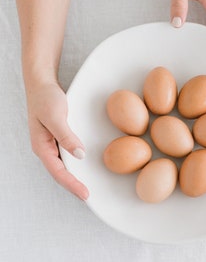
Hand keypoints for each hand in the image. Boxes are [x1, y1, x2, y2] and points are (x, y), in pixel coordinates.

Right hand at [26, 81, 88, 199]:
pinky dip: (75, 164)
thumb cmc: (45, 98)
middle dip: (73, 186)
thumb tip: (80, 155)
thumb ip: (66, 136)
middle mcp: (46, 148)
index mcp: (42, 147)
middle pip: (60, 173)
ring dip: (74, 177)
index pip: (58, 172)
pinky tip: (83, 167)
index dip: (72, 185)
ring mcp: (51, 144)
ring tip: (86, 187)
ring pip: (63, 166)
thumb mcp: (55, 116)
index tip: (86, 194)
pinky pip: (66, 156)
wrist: (42, 83)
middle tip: (88, 196)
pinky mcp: (58, 137)